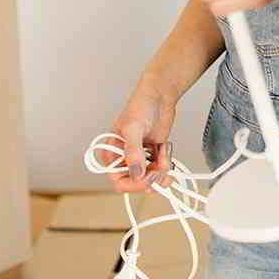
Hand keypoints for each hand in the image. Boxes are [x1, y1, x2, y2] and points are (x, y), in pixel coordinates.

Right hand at [101, 76, 176, 192]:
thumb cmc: (140, 106)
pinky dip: (166, 163)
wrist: (160, 95)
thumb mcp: (133, 128)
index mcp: (112, 154)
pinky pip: (160, 170)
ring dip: (161, 170)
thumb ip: (133, 152)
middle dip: (151, 178)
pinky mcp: (153, 155)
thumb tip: (136, 174)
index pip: (119, 181)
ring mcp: (140, 158)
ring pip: (150, 178)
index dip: (134, 184)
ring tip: (164, 153)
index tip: (148, 178)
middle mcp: (124, 159)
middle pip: (136, 182)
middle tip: (162, 168)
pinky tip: (165, 148)